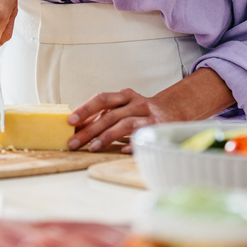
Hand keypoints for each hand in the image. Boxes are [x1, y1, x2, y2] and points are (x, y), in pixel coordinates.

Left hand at [66, 68, 236, 150]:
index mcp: (125, 95)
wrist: (176, 111)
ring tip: (93, 148)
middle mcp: (137, 102)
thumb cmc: (142, 112)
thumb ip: (105, 114)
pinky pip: (143, 136)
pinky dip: (132, 144)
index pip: (102, 99)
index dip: (85, 109)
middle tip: (73, 142)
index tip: (70, 121)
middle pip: (109, 115)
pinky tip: (121, 151)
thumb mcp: (124, 107)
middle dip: (89, 130)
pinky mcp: (159, 128)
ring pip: (124, 125)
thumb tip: (77, 126)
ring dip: (107, 137)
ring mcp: (149, 115)